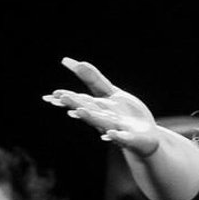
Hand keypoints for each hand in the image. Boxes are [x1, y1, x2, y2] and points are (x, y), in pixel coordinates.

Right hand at [43, 58, 159, 155]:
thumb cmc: (125, 114)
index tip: (51, 95)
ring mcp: (117, 130)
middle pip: (88, 110)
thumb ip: (92, 79)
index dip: (67, 98)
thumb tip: (67, 60)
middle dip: (75, 104)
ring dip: (90, 117)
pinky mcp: (131, 139)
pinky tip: (110, 134)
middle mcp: (104, 120)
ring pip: (102, 123)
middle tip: (61, 97)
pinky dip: (116, 136)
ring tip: (79, 110)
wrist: (147, 137)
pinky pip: (123, 138)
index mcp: (97, 108)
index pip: (80, 101)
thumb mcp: (110, 93)